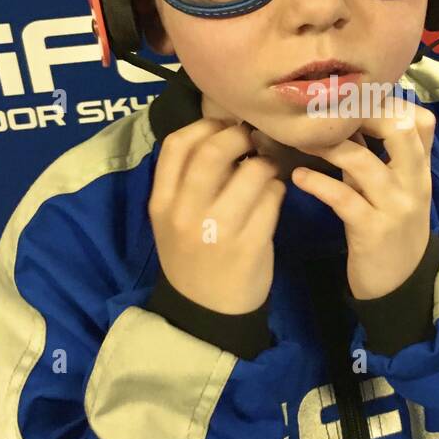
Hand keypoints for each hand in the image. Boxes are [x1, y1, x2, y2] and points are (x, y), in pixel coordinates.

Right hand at [148, 119, 286, 313]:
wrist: (205, 312)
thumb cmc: (192, 255)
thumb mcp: (173, 219)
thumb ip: (188, 180)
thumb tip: (225, 132)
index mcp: (161, 202)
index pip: (177, 145)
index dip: (205, 126)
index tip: (222, 127)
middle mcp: (185, 213)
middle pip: (214, 151)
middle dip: (240, 136)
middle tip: (252, 140)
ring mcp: (218, 229)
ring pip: (251, 172)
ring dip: (266, 164)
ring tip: (266, 170)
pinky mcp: (250, 244)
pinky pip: (272, 199)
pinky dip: (277, 190)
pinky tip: (273, 196)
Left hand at [289, 98, 435, 299]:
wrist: (399, 286)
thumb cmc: (391, 231)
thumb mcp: (394, 191)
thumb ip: (380, 158)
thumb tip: (349, 119)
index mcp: (420, 170)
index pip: (421, 121)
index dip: (389, 103)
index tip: (355, 100)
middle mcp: (413, 183)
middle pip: (400, 130)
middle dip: (363, 113)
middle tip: (328, 114)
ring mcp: (395, 207)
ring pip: (364, 163)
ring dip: (329, 146)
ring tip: (302, 141)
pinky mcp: (373, 231)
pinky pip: (343, 198)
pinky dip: (317, 183)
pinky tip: (298, 177)